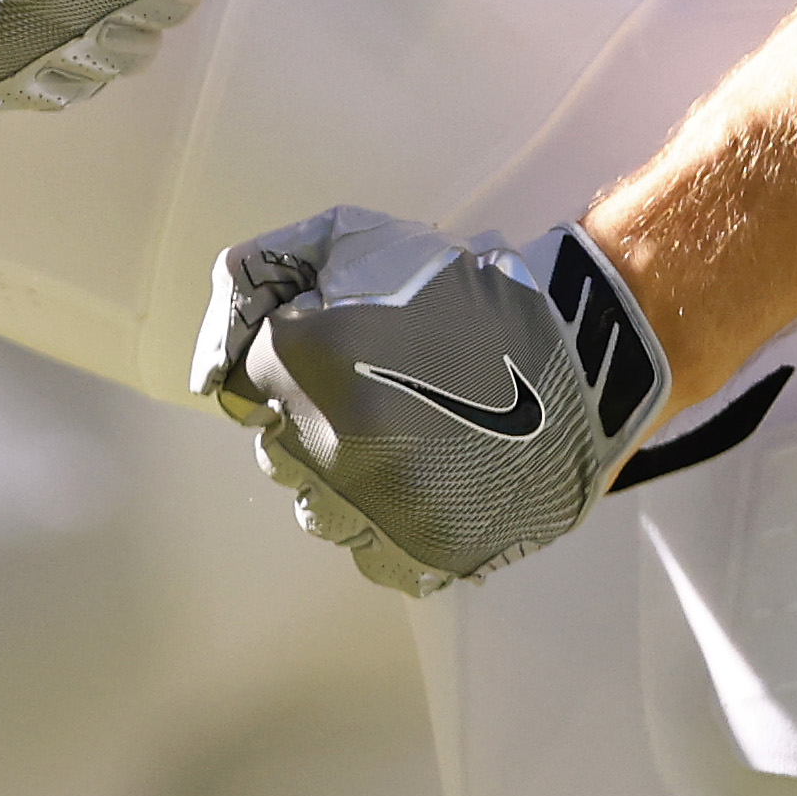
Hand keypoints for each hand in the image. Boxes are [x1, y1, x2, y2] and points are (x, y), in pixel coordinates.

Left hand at [193, 208, 667, 592]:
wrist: (578, 353)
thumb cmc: (466, 292)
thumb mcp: (359, 239)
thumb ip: (270, 269)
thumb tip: (218, 337)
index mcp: (307, 361)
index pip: (243, 383)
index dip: (285, 364)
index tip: (322, 356)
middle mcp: (332, 442)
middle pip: (276, 448)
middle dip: (309, 418)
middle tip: (372, 392)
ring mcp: (381, 506)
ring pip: (316, 508)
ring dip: (341, 478)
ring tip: (399, 441)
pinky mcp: (429, 551)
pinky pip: (371, 556)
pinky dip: (384, 528)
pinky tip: (417, 487)